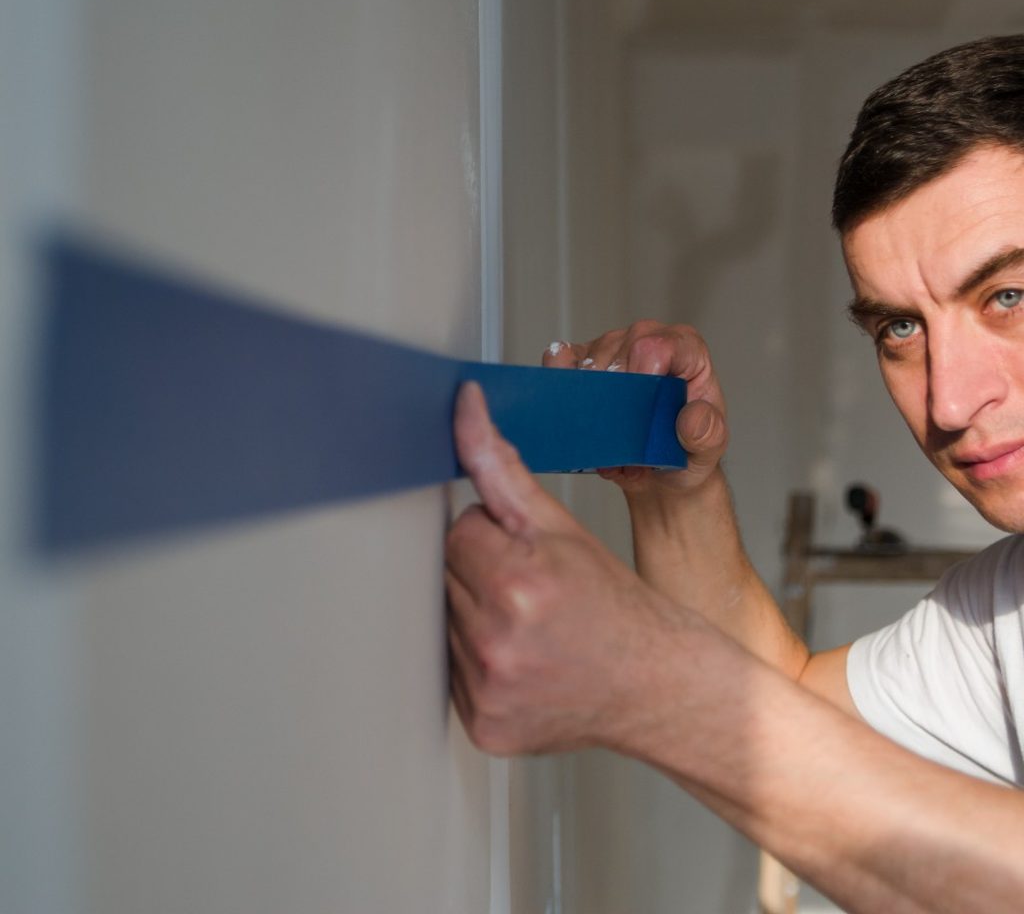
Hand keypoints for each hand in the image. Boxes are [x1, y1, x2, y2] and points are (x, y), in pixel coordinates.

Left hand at [446, 382, 683, 754]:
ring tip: (529, 625)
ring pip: (444, 622)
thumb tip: (465, 409)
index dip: (492, 537)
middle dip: (479, 572)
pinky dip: (475, 660)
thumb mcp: (564, 527)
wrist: (658, 685)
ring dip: (473, 615)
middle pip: (445, 576)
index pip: (457, 532)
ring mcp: (486, 691)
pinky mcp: (481, 726)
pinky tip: (519, 657)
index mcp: (517, 584)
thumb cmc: (618, 605)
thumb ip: (503, 466)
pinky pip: (450, 673)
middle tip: (532, 590)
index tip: (527, 555)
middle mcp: (496, 643)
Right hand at [543, 322, 726, 496]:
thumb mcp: (708, 449)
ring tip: (610, 436)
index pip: (654, 345)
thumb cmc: (687, 450)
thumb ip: (708, 433)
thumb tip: (691, 417)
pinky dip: (563, 395)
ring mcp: (611, 347)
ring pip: (584, 364)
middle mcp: (646, 337)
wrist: (661, 470)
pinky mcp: (581, 360)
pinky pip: (557, 364)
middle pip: (614, 355)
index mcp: (684, 347)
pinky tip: (580, 418)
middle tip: (625, 435)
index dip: (638, 376)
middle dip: (613, 401)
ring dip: (590, 407)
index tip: (637, 410)